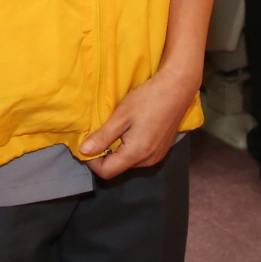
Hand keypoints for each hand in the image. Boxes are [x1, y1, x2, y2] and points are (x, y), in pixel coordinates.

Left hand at [77, 65, 198, 178]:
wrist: (177, 89)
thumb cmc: (148, 99)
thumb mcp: (121, 116)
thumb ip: (102, 137)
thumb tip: (84, 151)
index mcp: (136, 154)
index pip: (107, 172)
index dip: (92, 161)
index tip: (87, 144)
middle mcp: (148, 161)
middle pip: (118, 168)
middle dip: (105, 154)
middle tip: (102, 132)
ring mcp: (157, 156)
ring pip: (128, 162)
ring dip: (118, 150)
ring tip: (117, 128)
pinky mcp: (162, 150)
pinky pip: (140, 156)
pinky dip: (130, 147)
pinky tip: (132, 129)